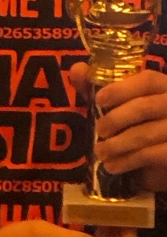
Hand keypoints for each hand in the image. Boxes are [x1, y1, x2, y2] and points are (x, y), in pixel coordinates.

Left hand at [70, 62, 166, 191]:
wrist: (161, 159)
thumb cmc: (140, 124)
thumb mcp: (120, 104)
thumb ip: (99, 86)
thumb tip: (77, 70)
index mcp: (163, 86)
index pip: (147, 80)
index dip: (122, 88)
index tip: (99, 99)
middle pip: (145, 107)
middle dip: (116, 119)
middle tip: (99, 130)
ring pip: (146, 134)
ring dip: (117, 144)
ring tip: (100, 152)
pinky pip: (152, 155)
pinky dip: (128, 160)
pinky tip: (113, 166)